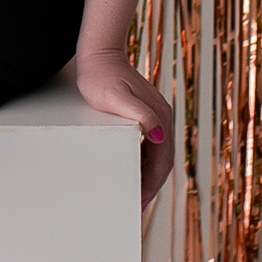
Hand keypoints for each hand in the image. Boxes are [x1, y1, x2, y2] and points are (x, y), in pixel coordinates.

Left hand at [74, 49, 173, 209]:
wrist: (99, 54)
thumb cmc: (102, 76)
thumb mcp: (118, 97)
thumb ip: (141, 115)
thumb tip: (159, 138)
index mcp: (160, 118)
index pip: (161, 161)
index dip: (151, 185)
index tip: (139, 202)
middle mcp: (162, 119)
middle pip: (162, 161)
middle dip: (151, 186)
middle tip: (136, 207)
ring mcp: (154, 116)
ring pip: (156, 155)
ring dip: (148, 176)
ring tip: (134, 195)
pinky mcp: (144, 115)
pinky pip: (148, 146)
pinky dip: (143, 162)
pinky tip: (132, 171)